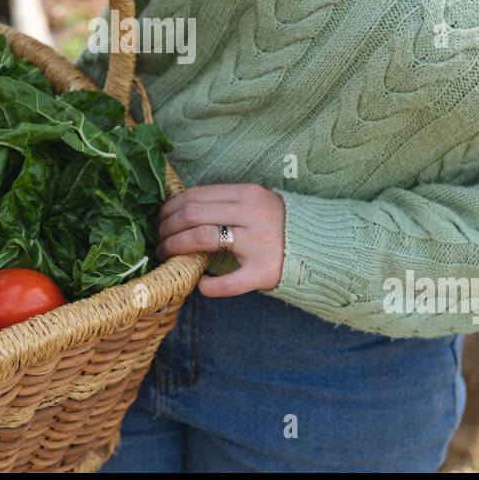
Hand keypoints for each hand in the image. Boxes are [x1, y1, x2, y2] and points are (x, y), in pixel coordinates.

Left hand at [156, 184, 285, 297]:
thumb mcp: (254, 203)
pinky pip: (229, 282)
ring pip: (202, 238)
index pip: (196, 195)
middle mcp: (252, 214)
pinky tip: (201, 285)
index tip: (160, 219)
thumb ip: (225, 203)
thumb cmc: (277, 226)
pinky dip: (210, 285)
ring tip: (167, 255)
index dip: (170, 207)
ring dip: (176, 247)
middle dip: (167, 227)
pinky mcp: (264, 271)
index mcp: (247, 194)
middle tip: (158, 239)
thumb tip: (179, 208)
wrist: (320, 247)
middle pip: (193, 215)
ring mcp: (258, 243)